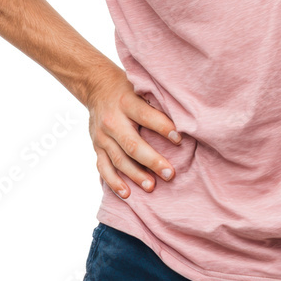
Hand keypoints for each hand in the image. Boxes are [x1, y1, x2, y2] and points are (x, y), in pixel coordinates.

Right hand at [85, 64, 181, 199]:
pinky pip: (103, 168)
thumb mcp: (141, 87)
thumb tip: (184, 117)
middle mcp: (112, 120)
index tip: (180, 139)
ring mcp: (102, 136)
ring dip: (135, 175)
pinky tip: (127, 194)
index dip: (163, 128)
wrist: (97, 87)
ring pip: (118, 160)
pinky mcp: (97, 147)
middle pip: (132, 144)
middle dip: (152, 161)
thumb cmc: (128, 89)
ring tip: (152, 187)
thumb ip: (156, 102)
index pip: (146, 116)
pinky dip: (114, 182)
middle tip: (170, 174)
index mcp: (126, 102)